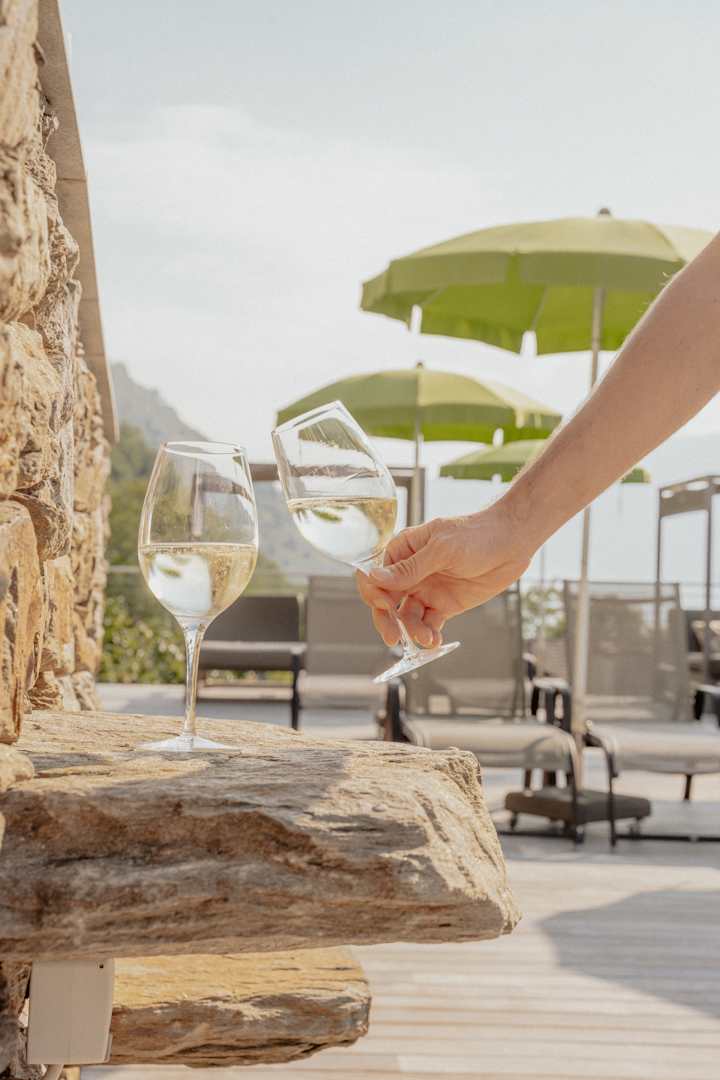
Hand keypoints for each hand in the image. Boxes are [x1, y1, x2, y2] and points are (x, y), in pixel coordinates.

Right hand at [356, 502, 533, 646]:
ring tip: (426, 638)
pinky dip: (428, 634)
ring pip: (407, 616)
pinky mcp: (444, 605)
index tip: (384, 605)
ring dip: (411, 630)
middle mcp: (411, 572)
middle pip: (386, 600)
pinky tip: (434, 640)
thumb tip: (375, 578)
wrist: (512, 543)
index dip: (373, 592)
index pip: (375, 575)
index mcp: (403, 550)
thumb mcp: (442, 549)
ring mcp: (427, 589)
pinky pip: (428, 623)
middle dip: (387, 620)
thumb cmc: (476, 535)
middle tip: (393, 637)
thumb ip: (410, 568)